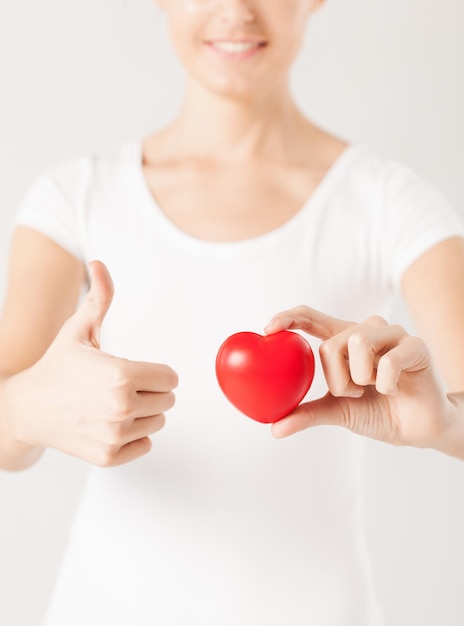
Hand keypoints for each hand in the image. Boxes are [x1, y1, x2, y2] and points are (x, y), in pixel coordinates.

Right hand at [4, 261, 177, 466]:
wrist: (28, 408)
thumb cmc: (57, 366)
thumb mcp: (79, 329)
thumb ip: (99, 298)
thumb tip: (98, 264)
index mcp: (121, 374)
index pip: (171, 377)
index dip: (156, 372)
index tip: (136, 370)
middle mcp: (121, 407)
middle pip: (168, 400)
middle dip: (151, 391)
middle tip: (122, 386)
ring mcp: (115, 434)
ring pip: (158, 422)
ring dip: (144, 413)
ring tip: (114, 404)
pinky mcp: (109, 456)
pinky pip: (145, 445)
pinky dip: (134, 436)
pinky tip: (111, 423)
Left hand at [264, 306, 450, 448]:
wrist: (417, 429)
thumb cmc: (378, 412)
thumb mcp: (337, 411)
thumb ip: (307, 413)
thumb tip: (274, 428)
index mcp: (344, 339)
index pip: (312, 318)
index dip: (289, 317)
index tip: (268, 329)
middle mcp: (366, 330)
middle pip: (331, 343)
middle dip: (337, 379)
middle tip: (354, 393)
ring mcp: (392, 335)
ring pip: (357, 343)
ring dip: (360, 379)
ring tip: (374, 389)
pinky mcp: (415, 346)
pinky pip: (387, 361)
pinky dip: (385, 384)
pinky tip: (394, 389)